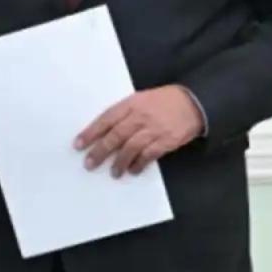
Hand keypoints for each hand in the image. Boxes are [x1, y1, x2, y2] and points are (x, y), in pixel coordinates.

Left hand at [75, 86, 203, 177]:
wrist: (193, 102)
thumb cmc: (164, 100)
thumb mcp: (142, 98)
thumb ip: (125, 112)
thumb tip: (105, 131)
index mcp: (132, 103)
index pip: (106, 119)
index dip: (91, 132)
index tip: (78, 145)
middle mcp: (140, 116)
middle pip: (115, 136)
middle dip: (100, 151)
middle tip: (89, 164)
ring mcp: (153, 129)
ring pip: (130, 148)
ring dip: (119, 162)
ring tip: (113, 172)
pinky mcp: (166, 141)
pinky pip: (148, 155)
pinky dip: (139, 164)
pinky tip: (133, 170)